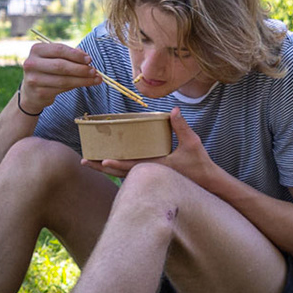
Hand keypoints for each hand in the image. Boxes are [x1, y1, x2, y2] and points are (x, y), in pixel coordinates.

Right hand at [19, 39, 101, 111]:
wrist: (31, 92)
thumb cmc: (47, 70)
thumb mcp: (55, 59)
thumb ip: (70, 55)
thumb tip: (87, 58)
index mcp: (36, 50)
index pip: (59, 49)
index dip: (76, 55)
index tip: (89, 59)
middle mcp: (32, 63)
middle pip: (61, 65)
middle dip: (80, 69)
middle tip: (94, 71)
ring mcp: (34, 79)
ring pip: (63, 80)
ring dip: (82, 80)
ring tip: (95, 79)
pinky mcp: (39, 93)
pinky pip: (62, 89)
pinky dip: (75, 86)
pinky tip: (84, 84)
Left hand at [80, 109, 218, 185]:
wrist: (208, 183)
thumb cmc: (200, 164)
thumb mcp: (192, 143)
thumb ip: (181, 126)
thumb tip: (173, 110)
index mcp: (157, 168)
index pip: (132, 167)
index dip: (116, 165)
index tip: (101, 161)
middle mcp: (150, 175)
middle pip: (120, 173)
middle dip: (101, 168)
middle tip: (84, 162)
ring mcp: (149, 178)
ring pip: (123, 175)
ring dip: (106, 170)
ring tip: (90, 163)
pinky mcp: (152, 178)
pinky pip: (130, 175)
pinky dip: (118, 170)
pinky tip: (108, 165)